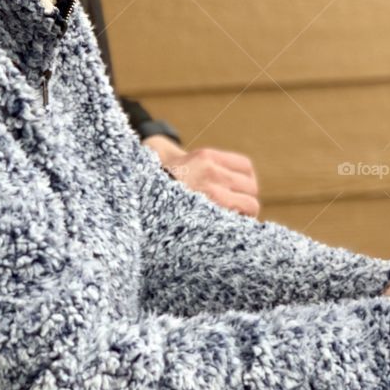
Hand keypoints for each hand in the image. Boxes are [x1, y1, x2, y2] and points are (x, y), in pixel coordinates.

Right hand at [143, 137, 259, 216]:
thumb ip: (198, 165)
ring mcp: (212, 194)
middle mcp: (211, 172)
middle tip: (235, 212)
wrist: (137, 197)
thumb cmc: (157, 184)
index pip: (245, 167)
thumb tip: (219, 176)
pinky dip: (238, 227)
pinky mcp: (209, 215)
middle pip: (251, 186)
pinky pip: (238, 222)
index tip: (239, 194)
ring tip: (231, 224)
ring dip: (244, 215)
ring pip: (250, 205)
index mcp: (206, 157)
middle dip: (246, 200)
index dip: (245, 182)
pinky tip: (227, 232)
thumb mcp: (176, 160)